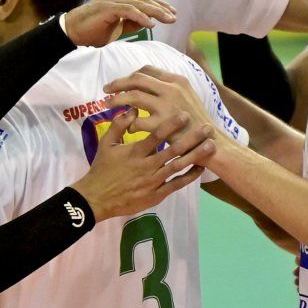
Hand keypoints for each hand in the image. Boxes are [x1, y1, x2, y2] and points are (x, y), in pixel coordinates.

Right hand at [61, 0, 175, 46]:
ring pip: (139, 4)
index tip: (172, 14)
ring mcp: (112, 0)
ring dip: (156, 12)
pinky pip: (128, 10)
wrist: (72, 32)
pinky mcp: (108, 7)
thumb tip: (146, 22)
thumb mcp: (117, 28)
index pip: (144, 1)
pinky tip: (151, 24)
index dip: (159, 6)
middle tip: (175, 16)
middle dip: (162, 8)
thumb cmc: (92, 31)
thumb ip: (130, 24)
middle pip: (145, 0)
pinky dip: (141, 17)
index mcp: (120, 0)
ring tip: (168, 19)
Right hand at [74, 108, 214, 220]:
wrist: (96, 198)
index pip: (157, 136)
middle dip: (192, 138)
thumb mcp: (106, 143)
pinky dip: (190, 176)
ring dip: (196, 155)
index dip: (172, 125)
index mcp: (135, 152)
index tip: (185, 115)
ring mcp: (153, 181)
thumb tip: (133, 108)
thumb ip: (119, 125)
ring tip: (210, 146)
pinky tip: (200, 168)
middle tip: (207, 128)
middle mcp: (147, 166)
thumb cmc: (101, 168)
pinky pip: (177, 184)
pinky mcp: (156, 195)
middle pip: (174, 151)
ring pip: (179, 167)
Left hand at [103, 64, 215, 132]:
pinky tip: (128, 128)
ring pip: (132, 96)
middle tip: (106, 90)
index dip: (130, 75)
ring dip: (117, 100)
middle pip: (136, 79)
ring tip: (108, 105)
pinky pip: (136, 121)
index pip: (147, 70)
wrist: (211, 143)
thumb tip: (151, 84)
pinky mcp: (162, 125)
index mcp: (177, 80)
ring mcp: (166, 106)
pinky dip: (128, 124)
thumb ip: (171, 89)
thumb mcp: (189, 97)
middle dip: (118, 83)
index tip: (121, 82)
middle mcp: (171, 89)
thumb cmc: (198, 123)